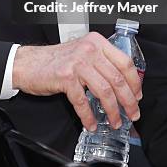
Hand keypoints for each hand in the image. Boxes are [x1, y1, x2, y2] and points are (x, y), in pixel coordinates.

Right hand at [12, 32, 141, 130]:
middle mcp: (89, 49)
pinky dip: (88, 116)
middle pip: (117, 78)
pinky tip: (91, 124)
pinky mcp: (65, 77)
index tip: (137, 95)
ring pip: (104, 91)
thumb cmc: (56, 60)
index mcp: (97, 42)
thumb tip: (123, 83)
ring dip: (112, 111)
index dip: (134, 82)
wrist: (28, 63)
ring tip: (114, 121)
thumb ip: (101, 61)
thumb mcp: (82, 52)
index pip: (124, 62)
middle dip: (128, 101)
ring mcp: (77, 63)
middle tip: (132, 113)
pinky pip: (82, 101)